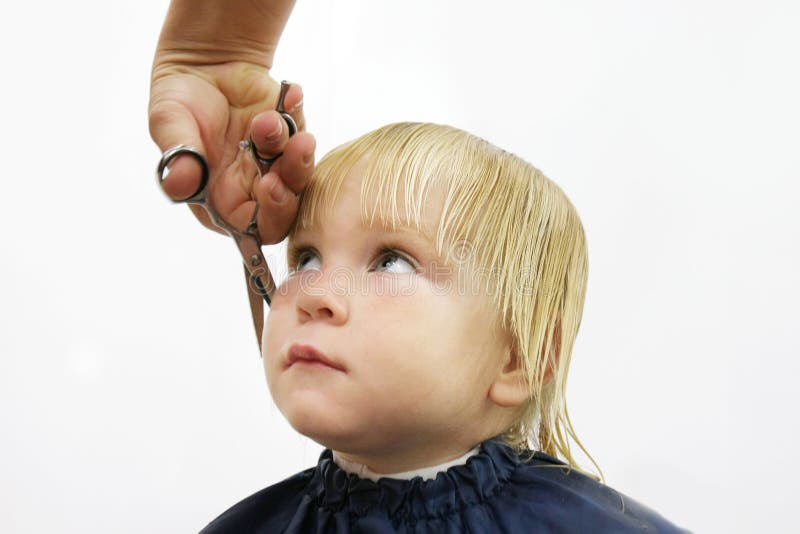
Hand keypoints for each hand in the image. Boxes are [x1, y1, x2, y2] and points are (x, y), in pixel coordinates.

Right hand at [149, 53, 315, 243]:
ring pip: (300, 170)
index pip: (253, 227)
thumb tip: (178, 184)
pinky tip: (288, 93)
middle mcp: (251, 186)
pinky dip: (296, 112)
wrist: (202, 61)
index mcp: (220, 199)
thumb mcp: (169, 123)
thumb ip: (179, 156)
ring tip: (270, 118)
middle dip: (292, 181)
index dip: (268, 216)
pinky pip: (303, 130)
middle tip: (290, 152)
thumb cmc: (180, 99)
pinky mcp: (291, 134)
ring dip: (293, 148)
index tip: (270, 185)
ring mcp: (274, 160)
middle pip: (286, 204)